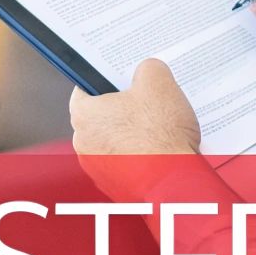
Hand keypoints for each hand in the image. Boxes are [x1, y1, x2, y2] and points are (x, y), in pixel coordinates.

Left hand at [69, 60, 202, 201]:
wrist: (172, 185)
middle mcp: (83, 143)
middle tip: (148, 102)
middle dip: (124, 109)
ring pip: (115, 142)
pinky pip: (126, 164)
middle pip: (102, 116)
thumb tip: (148, 70)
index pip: (84, 88)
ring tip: (160, 129)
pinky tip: (161, 151)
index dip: (104, 80)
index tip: (120, 79)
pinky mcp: (115, 186)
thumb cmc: (160, 135)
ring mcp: (97, 169)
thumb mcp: (159, 82)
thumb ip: (148, 68)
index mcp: (84, 114)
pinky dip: (140, 157)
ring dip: (133, 135)